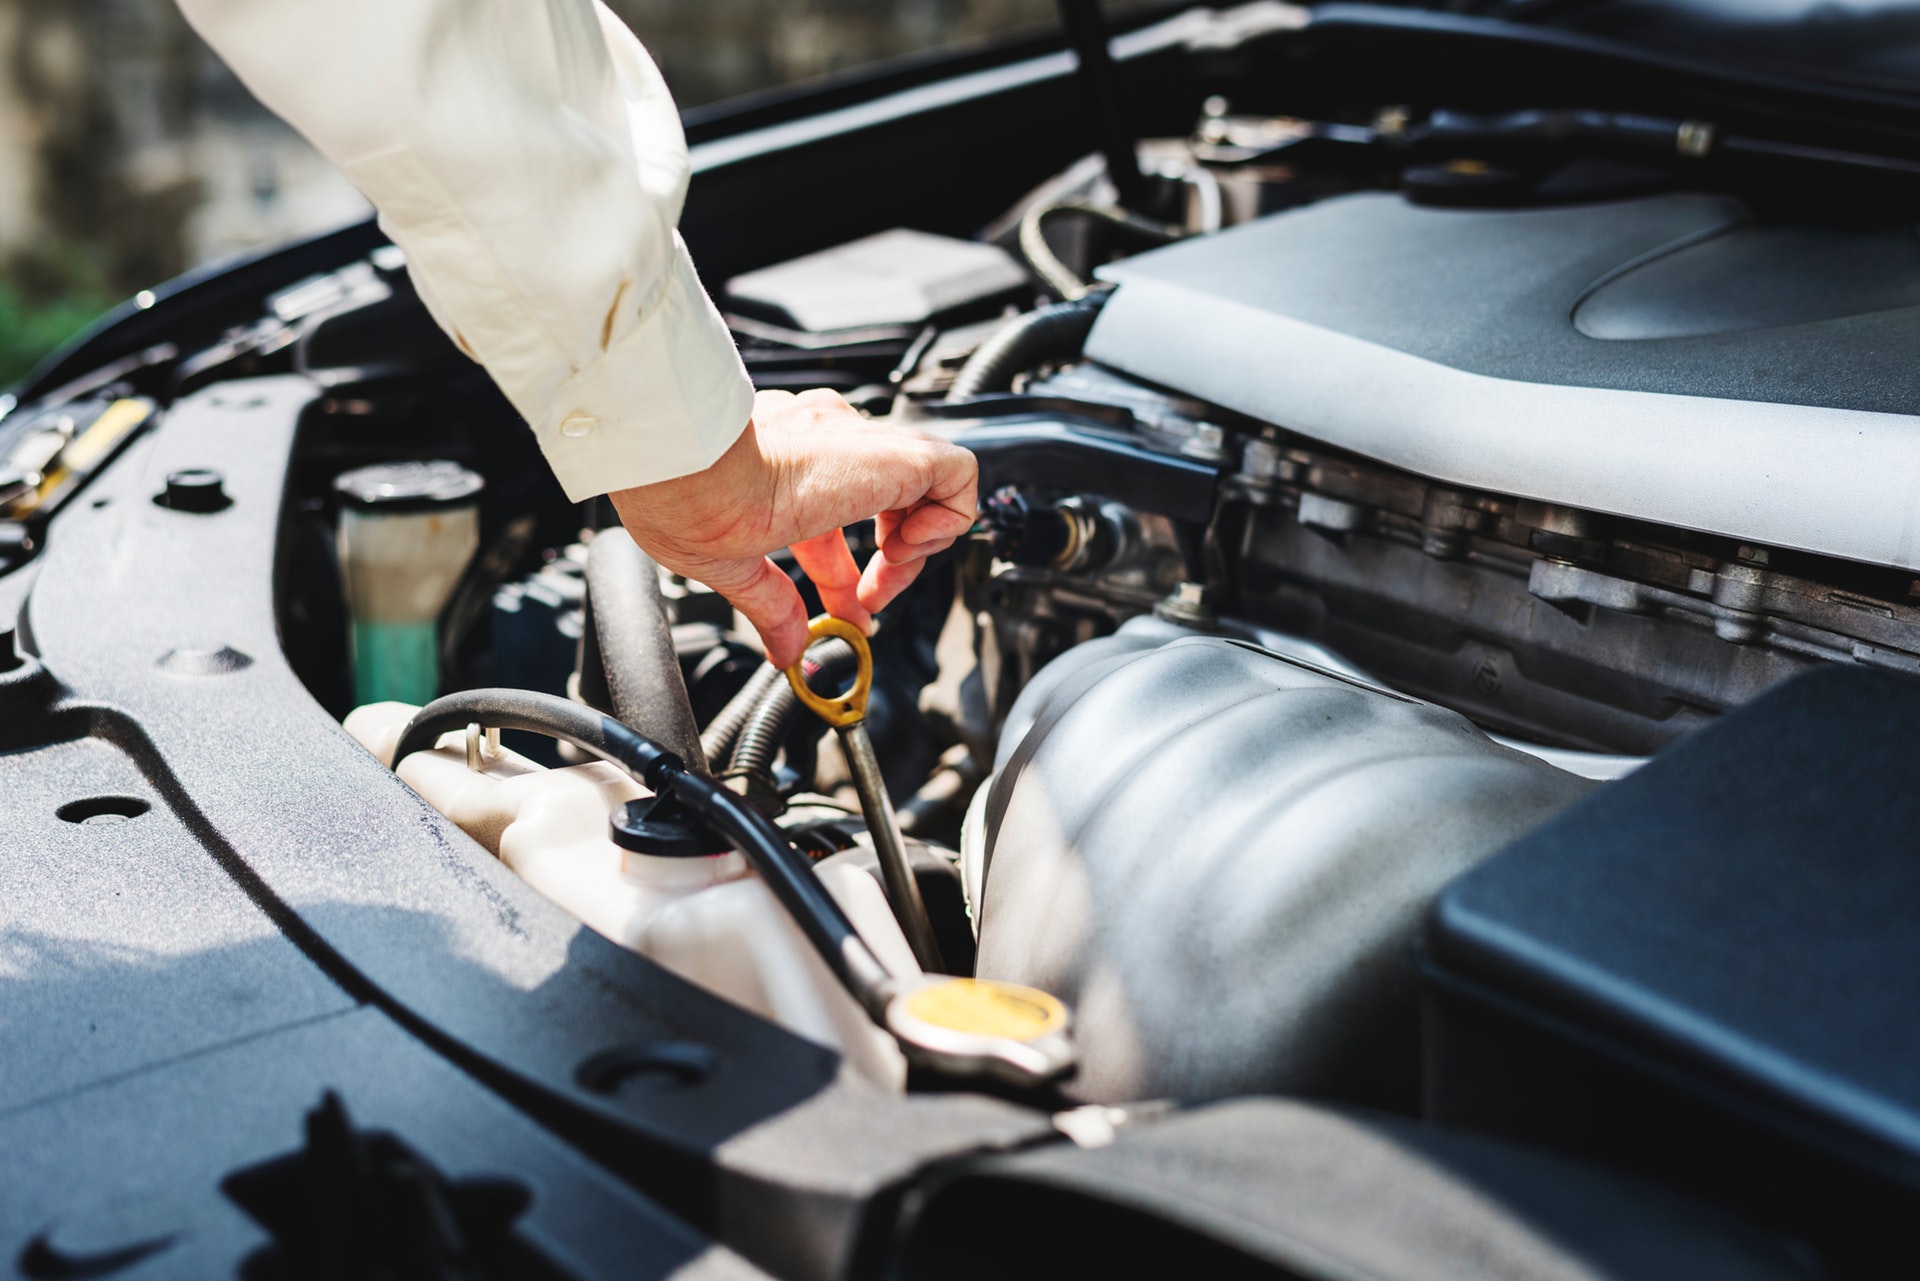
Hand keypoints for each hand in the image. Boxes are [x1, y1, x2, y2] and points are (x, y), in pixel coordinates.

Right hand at [610, 389, 977, 668]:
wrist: (685, 463)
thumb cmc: (680, 496)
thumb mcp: (730, 566)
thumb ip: (769, 607)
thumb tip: (785, 648)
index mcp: (784, 466)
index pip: (836, 520)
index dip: (847, 575)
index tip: (847, 613)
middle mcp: (826, 445)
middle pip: (885, 504)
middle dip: (889, 564)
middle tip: (868, 604)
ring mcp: (861, 445)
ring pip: (928, 483)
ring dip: (918, 543)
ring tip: (889, 573)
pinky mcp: (894, 453)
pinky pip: (958, 474)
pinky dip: (948, 518)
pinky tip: (906, 550)